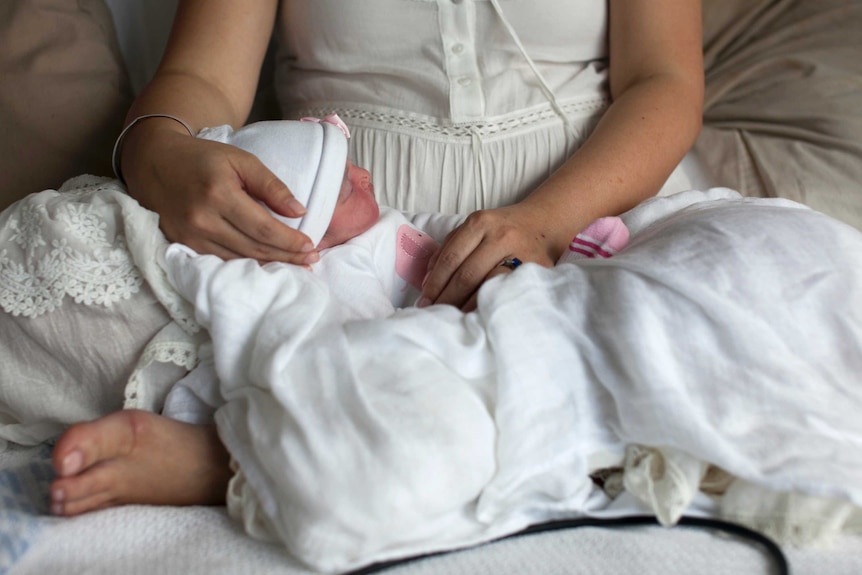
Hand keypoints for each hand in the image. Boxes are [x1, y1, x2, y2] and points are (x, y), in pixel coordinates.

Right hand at [125, 127, 317, 263]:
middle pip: (254, 248)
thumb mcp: (241, 160)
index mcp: (220, 193)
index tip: (311, 246)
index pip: (263, 228)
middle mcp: (203, 219)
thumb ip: (271, 185)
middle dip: (286, 257)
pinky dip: (246, 265)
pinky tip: (265, 265)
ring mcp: (190, 235)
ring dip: (270, 265)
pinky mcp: (183, 244)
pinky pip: (221, 261)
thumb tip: (299, 212)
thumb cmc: (204, 158)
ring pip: (239, 260)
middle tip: (311, 261)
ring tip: (296, 266)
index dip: (290, 241)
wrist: (155, 162)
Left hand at [419, 203, 567, 311]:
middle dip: (446, 298)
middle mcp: (500, 236)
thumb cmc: (502, 229)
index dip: (434, 283)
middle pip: (466, 274)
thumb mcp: (475, 227)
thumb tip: (426, 280)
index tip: (424, 301)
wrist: (544, 223)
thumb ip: (449, 248)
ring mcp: (520, 253)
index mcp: (480, 223)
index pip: (451, 258)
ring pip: (487, 285)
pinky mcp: (536, 269)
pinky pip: (506, 290)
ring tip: (453, 318)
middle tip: (434, 314)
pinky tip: (478, 313)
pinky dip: (489, 303)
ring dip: (466, 305)